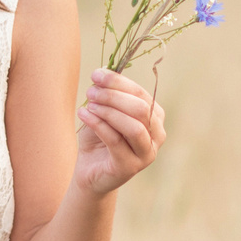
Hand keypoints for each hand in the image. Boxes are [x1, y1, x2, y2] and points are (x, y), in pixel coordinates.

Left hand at [74, 68, 164, 195]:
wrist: (90, 170)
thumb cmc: (99, 138)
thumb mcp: (104, 111)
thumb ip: (109, 93)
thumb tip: (104, 70)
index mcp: (155, 117)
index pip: (141, 94)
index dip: (118, 82)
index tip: (96, 74)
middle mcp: (157, 135)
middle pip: (140, 108)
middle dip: (113, 96)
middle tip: (91, 91)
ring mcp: (146, 154)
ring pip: (133, 126)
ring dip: (108, 111)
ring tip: (88, 104)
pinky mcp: (130, 167)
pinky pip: (115, 141)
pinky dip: (98, 124)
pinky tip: (83, 114)